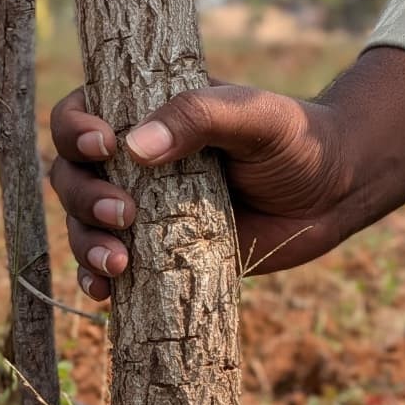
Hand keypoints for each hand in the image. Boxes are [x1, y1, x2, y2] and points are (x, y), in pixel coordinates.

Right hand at [50, 82, 351, 299]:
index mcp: (144, 113)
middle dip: (84, 197)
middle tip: (126, 214)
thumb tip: (135, 147)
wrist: (333, 193)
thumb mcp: (253, 115)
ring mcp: (142, 209)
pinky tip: (104, 292)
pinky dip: (96, 279)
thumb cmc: (295, 140)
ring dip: (86, 244)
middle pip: (70, 175)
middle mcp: (132, 161)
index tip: (105, 146)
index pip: (79, 114)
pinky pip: (109, 266)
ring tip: (118, 263)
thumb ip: (198, 117)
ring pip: (83, 224)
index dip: (75, 130)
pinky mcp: (157, 252)